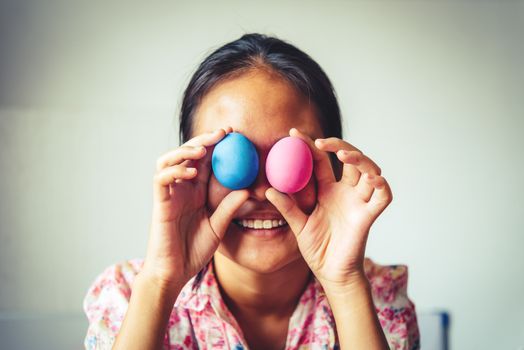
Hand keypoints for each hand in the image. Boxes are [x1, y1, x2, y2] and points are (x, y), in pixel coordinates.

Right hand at [143, 127, 248, 289]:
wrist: (175, 272)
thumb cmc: (194, 250)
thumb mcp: (218, 227)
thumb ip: (229, 208)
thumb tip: (248, 190)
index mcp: (196, 191)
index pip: (206, 162)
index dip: (217, 146)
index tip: (235, 135)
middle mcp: (182, 188)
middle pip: (188, 154)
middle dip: (203, 140)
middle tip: (222, 133)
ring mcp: (169, 194)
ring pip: (168, 160)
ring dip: (185, 151)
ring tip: (203, 150)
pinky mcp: (160, 203)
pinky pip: (161, 179)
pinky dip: (174, 170)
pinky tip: (190, 171)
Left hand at [266, 128, 391, 289]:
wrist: (331, 273)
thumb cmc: (317, 249)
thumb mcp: (298, 225)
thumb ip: (287, 207)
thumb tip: (268, 189)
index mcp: (327, 190)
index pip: (321, 160)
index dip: (310, 145)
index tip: (294, 133)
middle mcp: (345, 192)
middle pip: (350, 159)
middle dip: (339, 145)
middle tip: (320, 142)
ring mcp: (358, 202)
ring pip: (369, 171)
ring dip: (360, 159)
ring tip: (344, 156)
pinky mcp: (368, 216)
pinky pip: (382, 197)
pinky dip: (381, 185)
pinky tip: (371, 179)